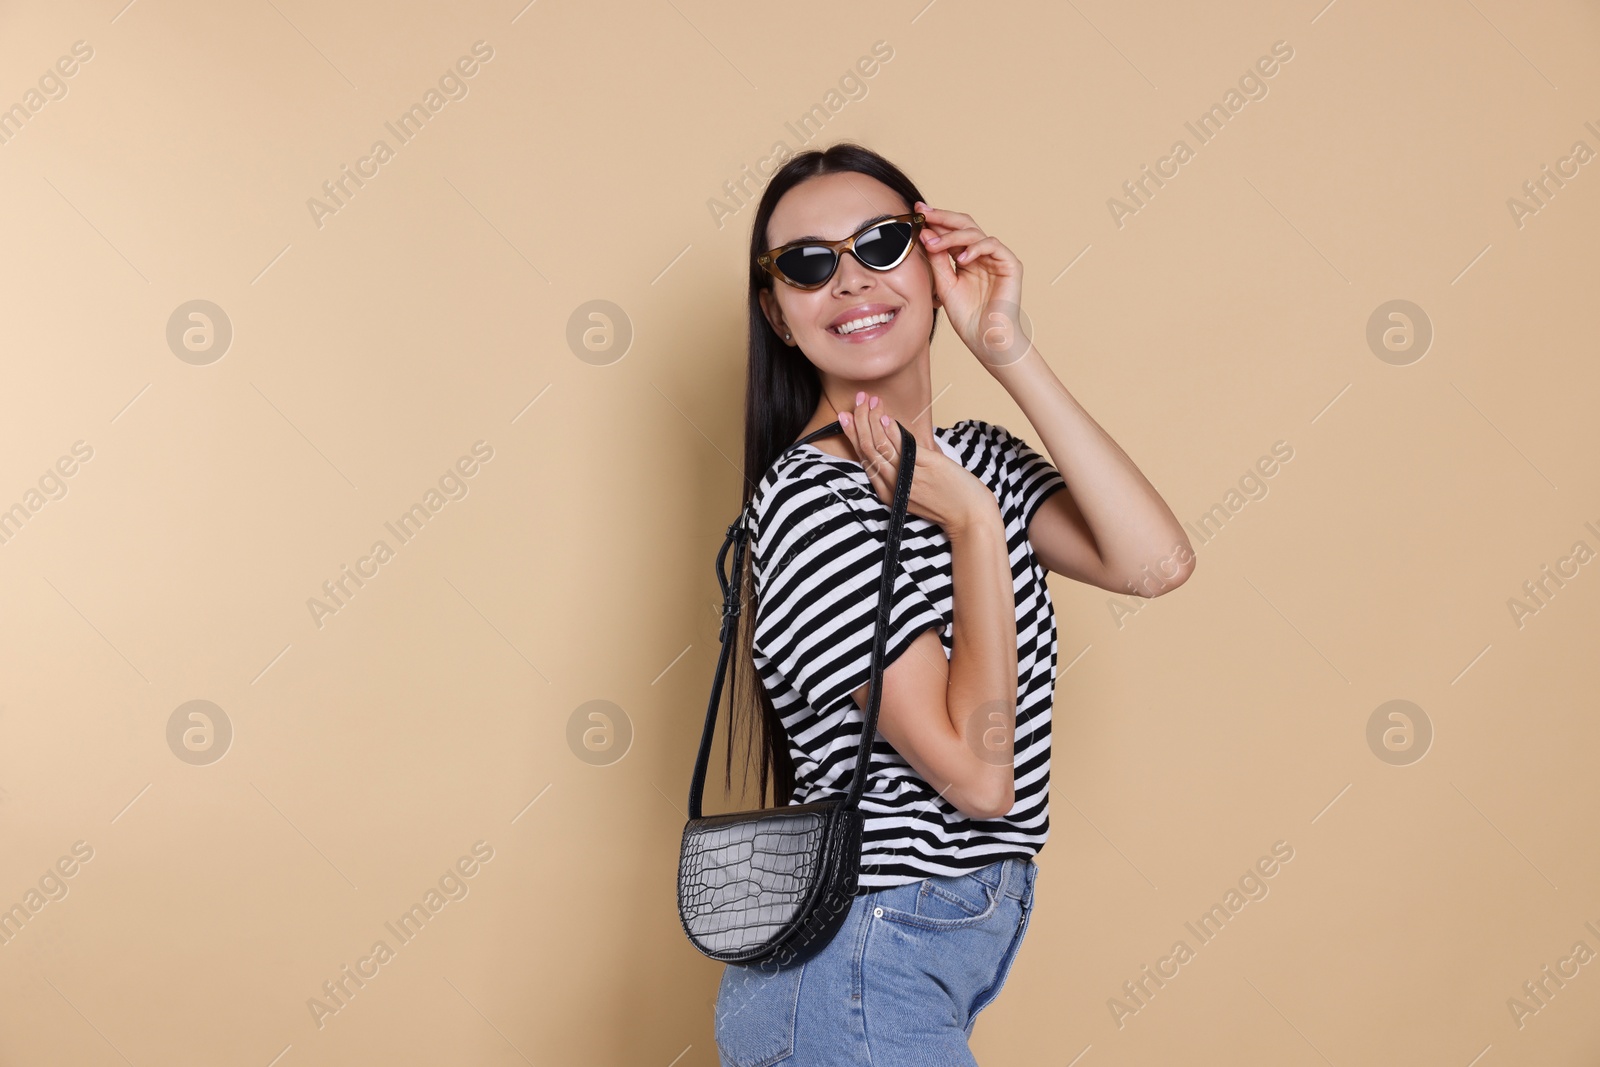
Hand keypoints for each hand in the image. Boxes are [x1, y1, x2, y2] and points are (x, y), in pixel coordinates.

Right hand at [838, 392, 995, 535]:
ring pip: (881, 445)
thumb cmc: (947, 503)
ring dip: (873, 419)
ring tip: (870, 401)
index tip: (845, 417)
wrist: (971, 517)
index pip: (864, 459)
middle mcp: (894, 485)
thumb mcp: (916, 492)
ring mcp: (908, 476)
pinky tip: (886, 416)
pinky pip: (902, 445)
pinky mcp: (926, 466)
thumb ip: (904, 471)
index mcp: (888, 493)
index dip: (852, 435)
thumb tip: (899, 442)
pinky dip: (891, 430)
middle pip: (868, 449)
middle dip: (859, 421)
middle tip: (858, 400)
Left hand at [915, 201, 1031, 367]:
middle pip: (964, 224)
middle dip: (942, 217)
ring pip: (975, 232)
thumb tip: (925, 233)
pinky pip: (992, 245)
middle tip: (923, 213)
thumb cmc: (967, 317)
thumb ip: (937, 259)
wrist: (986, 339)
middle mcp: (982, 254)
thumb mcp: (944, 284)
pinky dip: (975, 248)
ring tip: (933, 245)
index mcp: (967, 258)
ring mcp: (997, 258)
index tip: (916, 213)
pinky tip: (961, 258)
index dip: (935, 221)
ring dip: (952, 235)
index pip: (951, 232)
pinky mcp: (1010, 264)